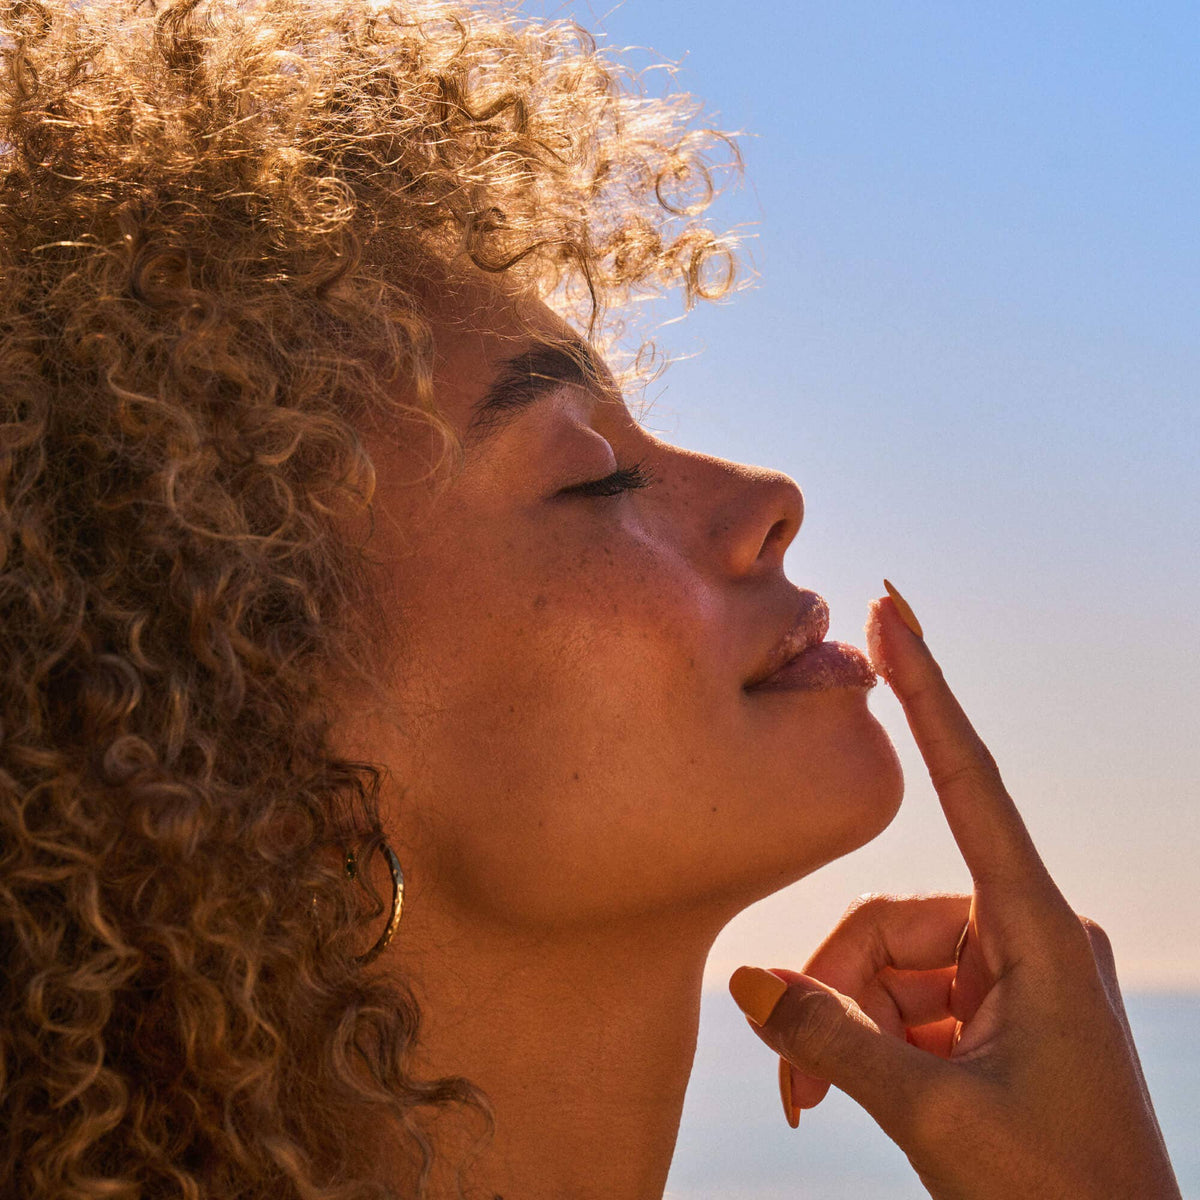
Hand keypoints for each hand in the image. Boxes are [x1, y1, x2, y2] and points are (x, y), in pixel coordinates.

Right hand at [728, 587, 1181, 1199]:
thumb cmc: (1058, 1198)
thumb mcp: (934, 1114)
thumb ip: (831, 1039)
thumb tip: (744, 982)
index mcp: (1037, 931)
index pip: (970, 781)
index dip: (926, 690)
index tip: (894, 612)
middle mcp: (1025, 934)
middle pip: (890, 919)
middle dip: (834, 987)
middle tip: (793, 1076)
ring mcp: (1009, 976)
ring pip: (886, 964)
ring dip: (842, 1028)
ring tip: (813, 1100)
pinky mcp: (993, 1015)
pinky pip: (903, 1001)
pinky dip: (864, 1045)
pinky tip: (840, 1098)